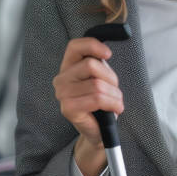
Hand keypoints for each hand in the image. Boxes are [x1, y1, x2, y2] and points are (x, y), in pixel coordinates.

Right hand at [53, 37, 122, 175]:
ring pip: (97, 84)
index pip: (75, 46)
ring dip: (114, 94)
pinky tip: (115, 108)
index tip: (108, 54)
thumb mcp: (101, 76)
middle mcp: (61, 78)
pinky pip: (97, 99)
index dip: (93, 45)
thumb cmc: (100, 101)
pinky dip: (113, 103)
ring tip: (115, 101)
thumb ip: (99, 62)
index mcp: (68, 66)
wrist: (99, 129)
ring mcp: (62, 94)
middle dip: (110, 78)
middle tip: (114, 89)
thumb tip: (105, 52)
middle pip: (91, 65)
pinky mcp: (68, 108)